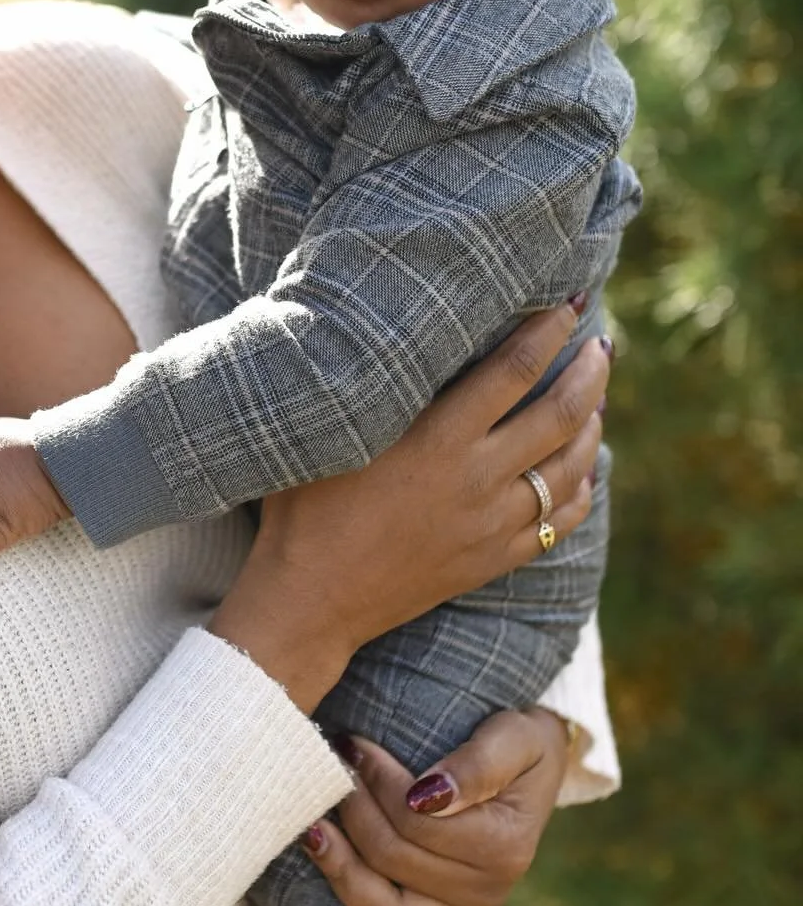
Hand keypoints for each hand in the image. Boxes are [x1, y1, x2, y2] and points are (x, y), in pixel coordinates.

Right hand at [211, 301, 609, 709]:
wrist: (311, 600)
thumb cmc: (303, 509)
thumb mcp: (331, 437)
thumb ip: (368, 389)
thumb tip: (382, 332)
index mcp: (436, 439)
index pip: (513, 370)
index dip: (547, 332)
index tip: (568, 305)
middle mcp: (475, 478)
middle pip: (560, 414)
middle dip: (590, 374)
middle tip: (602, 346)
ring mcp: (491, 523)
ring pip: (571, 468)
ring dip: (592, 427)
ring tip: (595, 400)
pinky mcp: (492, 560)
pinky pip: (560, 522)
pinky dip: (581, 491)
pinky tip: (584, 472)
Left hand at [299, 708, 569, 905]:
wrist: (533, 769)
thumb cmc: (519, 746)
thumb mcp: (515, 738)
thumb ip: (478, 764)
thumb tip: (430, 795)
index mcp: (503, 848)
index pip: (416, 821)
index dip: (377, 781)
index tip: (353, 743)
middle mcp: (486, 892)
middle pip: (394, 860)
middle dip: (354, 810)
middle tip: (333, 768)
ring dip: (343, 872)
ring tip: (313, 831)